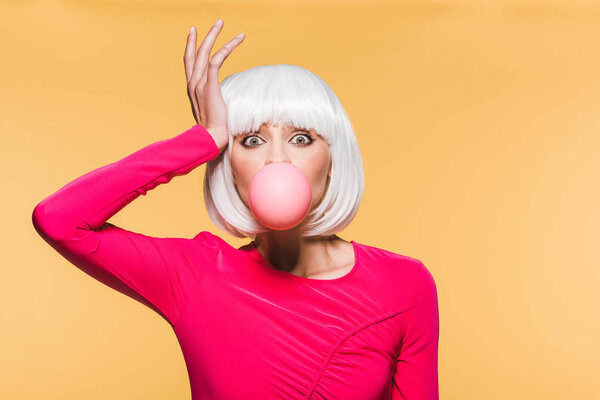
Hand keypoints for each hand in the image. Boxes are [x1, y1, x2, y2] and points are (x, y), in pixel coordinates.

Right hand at [184, 20, 244, 151]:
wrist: (210, 138)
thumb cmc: (214, 130)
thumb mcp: (211, 112)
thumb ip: (213, 102)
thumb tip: (222, 101)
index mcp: (192, 89)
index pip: (189, 62)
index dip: (191, 46)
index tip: (194, 33)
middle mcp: (193, 84)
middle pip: (195, 53)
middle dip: (204, 36)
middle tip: (215, 23)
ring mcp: (199, 84)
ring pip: (204, 52)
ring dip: (214, 36)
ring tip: (222, 23)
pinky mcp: (209, 86)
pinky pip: (216, 61)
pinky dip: (225, 48)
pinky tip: (235, 41)